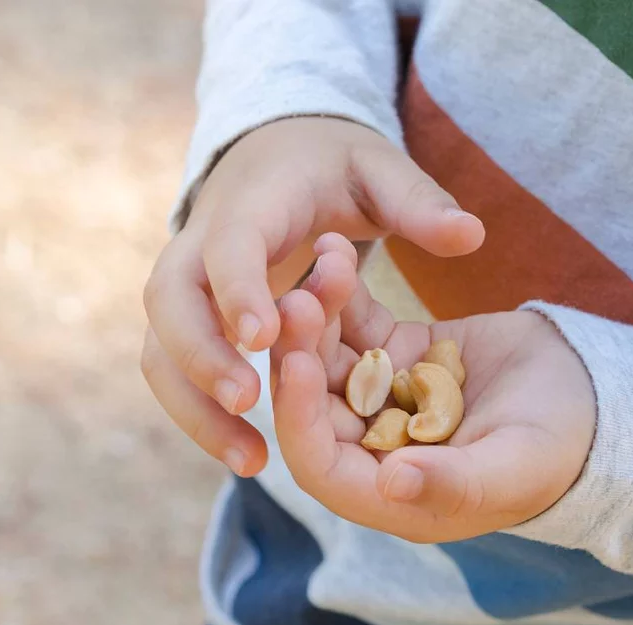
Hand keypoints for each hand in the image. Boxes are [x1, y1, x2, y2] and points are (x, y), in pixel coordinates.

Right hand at [141, 118, 484, 475]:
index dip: (240, 289)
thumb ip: (419, 202)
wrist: (276, 155)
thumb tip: (472, 235)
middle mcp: (201, 243)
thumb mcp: (379, 169)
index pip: (229, 244)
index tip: (264, 338)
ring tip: (250, 460)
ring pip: (161, 350)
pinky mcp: (192, 318)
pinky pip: (176, 371)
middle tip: (250, 403)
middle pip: (171, 303)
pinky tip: (248, 454)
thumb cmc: (333, 165)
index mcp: (251, 203)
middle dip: (201, 356)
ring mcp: (189, 284)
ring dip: (194, 407)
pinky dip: (200, 413)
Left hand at [271, 234, 595, 542]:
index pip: (322, 464)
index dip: (301, 419)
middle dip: (301, 354)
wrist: (592, 394)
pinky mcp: (398, 353)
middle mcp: (375, 447)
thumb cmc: (560, 449)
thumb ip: (453, 483)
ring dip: (319, 316)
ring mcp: (383, 397)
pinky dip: (346, 292)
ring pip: (332, 357)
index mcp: (392, 491)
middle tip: (295, 302)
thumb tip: (389, 484)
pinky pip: (359, 323)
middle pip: (317, 403)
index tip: (298, 367)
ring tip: (322, 264)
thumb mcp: (513, 469)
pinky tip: (336, 249)